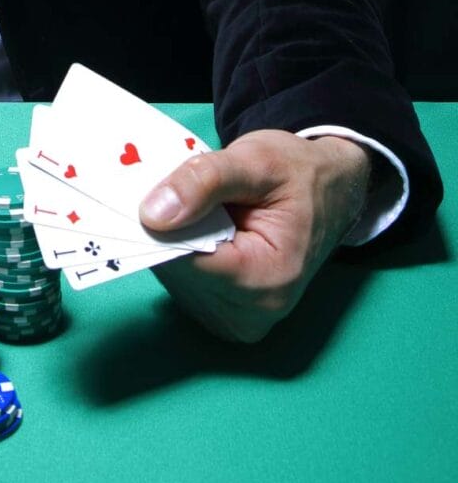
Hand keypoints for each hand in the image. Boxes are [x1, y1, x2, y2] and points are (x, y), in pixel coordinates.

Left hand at [138, 129, 371, 342]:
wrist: (330, 193)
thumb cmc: (299, 175)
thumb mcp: (258, 160)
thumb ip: (206, 181)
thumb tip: (151, 215)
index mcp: (267, 279)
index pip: (185, 256)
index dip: (164, 224)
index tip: (156, 193)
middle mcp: (250, 314)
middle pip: (175, 270)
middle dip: (170, 230)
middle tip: (185, 195)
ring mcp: (234, 322)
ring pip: (171, 277)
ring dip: (174, 240)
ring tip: (205, 214)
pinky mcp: (220, 318)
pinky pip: (179, 283)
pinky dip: (181, 254)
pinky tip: (203, 233)